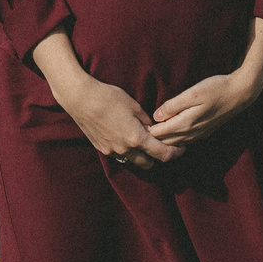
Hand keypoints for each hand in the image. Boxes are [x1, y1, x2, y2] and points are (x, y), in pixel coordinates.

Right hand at [31, 32, 177, 170]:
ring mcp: (112, 152)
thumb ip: (146, 120)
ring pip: (133, 162)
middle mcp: (125, 150)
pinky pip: (120, 156)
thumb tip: (154, 128)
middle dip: (157, 156)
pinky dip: (127, 151)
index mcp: (137, 139)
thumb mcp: (133, 105)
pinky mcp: (102, 149)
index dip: (175, 154)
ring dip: (141, 156)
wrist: (80, 99)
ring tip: (143, 141)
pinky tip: (125, 137)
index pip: (162, 154)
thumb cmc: (109, 98)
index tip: (181, 149)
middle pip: (148, 163)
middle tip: (161, 144)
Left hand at [149, 17, 262, 148]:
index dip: (146, 132)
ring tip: (148, 138)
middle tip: (136, 135)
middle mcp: (191, 133)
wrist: (240, 93)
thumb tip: (156, 116)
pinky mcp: (205, 131)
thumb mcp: (193, 93)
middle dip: (151, 140)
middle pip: (166, 141)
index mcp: (186, 123)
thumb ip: (174, 105)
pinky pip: (185, 141)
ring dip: (162, 142)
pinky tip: (169, 136)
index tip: (133, 128)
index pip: (159, 133)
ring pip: (175, 143)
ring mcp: (199, 134)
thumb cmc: (216, 88)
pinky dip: (174, 141)